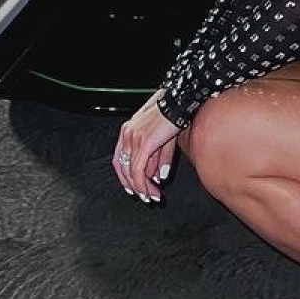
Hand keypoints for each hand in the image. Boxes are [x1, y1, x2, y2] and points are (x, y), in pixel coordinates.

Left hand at [112, 89, 180, 203]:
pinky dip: (144, 183)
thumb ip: (159, 159)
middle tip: (145, 197)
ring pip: (131, 171)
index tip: (134, 188)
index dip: (125, 176)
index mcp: (128, 130)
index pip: (120, 159)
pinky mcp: (144, 143)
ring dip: (142, 188)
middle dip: (134, 186)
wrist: (179, 101)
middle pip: (123, 167)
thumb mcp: (164, 139)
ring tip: (153, 196)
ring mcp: (134, 138)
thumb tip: (158, 178)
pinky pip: (138, 169)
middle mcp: (127, 134)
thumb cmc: (173, 114)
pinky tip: (153, 189)